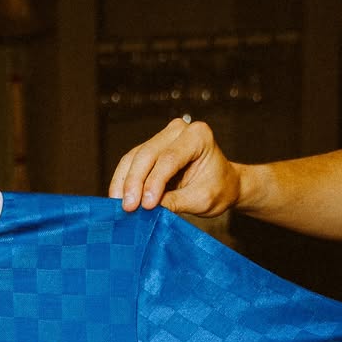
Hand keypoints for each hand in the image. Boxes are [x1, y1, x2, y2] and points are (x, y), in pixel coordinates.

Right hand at [108, 117, 240, 216]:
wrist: (222, 184)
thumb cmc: (218, 189)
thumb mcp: (201, 199)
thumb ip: (175, 202)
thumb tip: (147, 210)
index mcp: (198, 136)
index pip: (169, 158)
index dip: (154, 182)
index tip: (146, 206)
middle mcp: (179, 130)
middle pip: (147, 154)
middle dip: (134, 182)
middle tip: (127, 208)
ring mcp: (162, 137)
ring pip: (134, 158)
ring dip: (123, 182)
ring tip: (119, 206)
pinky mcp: (150, 149)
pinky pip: (131, 163)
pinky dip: (123, 181)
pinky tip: (118, 198)